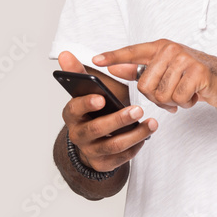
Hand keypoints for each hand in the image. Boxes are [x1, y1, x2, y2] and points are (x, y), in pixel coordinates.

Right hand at [58, 51, 156, 172]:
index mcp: (72, 114)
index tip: (102, 98)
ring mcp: (90, 151)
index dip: (87, 104)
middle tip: (138, 109)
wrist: (92, 141)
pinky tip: (147, 135)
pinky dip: (136, 146)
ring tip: (152, 123)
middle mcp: (78, 135)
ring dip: (135, 134)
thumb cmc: (94, 110)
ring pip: (113, 145)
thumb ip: (78, 73)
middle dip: (119, 120)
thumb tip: (65, 52)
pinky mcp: (103, 164)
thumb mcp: (87, 91)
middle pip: (97, 129)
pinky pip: (122, 157)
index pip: (75, 109)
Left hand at [93, 40, 216, 113]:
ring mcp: (184, 59)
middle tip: (171, 95)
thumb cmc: (192, 75)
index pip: (132, 52)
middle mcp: (170, 50)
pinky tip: (193, 95)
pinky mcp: (197, 71)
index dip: (113, 56)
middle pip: (145, 85)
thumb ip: (139, 68)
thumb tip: (114, 67)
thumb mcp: (165, 69)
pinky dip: (185, 103)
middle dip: (156, 97)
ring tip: (183, 93)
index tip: (96, 60)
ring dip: (172, 101)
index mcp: (160, 47)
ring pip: (161, 94)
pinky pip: (178, 98)